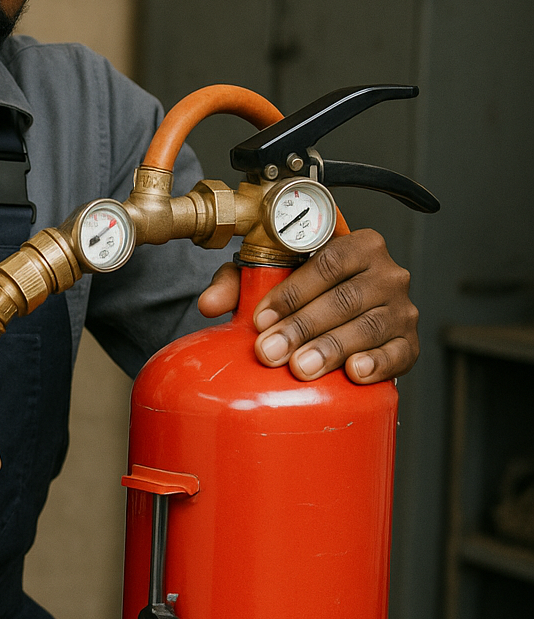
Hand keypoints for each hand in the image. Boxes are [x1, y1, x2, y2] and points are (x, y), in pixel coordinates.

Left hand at [197, 229, 418, 384]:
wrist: (341, 320)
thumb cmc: (308, 294)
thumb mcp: (272, 279)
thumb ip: (238, 283)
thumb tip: (208, 304)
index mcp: (358, 245)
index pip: (328, 263)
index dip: (292, 293)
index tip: (261, 320)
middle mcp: (387, 273)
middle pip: (345, 299)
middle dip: (303, 327)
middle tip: (271, 352)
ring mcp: (402, 309)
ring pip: (368, 327)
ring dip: (332, 348)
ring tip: (301, 367)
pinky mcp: (409, 343)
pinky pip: (400, 354)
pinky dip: (378, 364)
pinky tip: (354, 373)